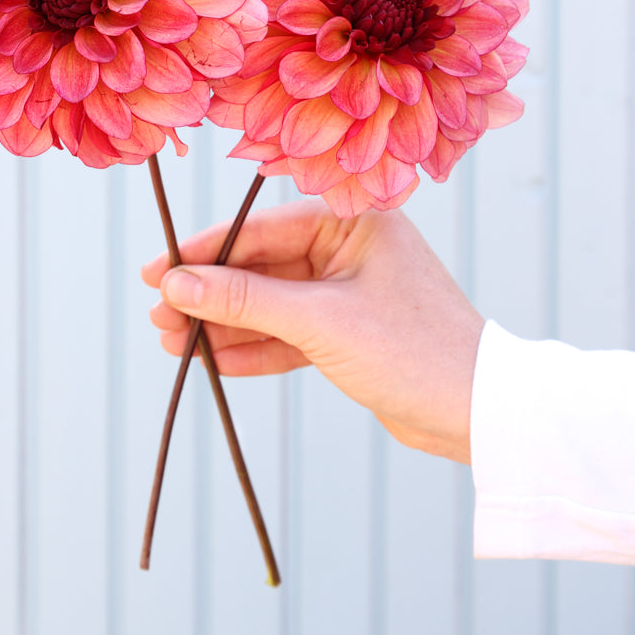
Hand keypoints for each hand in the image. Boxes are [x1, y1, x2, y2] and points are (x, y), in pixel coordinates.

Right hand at [142, 199, 483, 463]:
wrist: (479, 413)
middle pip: (261, 266)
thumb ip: (246, 300)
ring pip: (271, 302)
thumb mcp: (320, 321)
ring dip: (225, 324)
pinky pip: (290, 333)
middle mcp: (349, 247)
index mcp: (353, 221)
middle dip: (210, 294)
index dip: (205, 252)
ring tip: (173, 342)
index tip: (156, 271)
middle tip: (159, 315)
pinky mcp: (348, 331)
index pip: (261, 229)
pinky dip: (255, 348)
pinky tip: (214, 361)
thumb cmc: (412, 350)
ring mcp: (348, 290)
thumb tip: (177, 285)